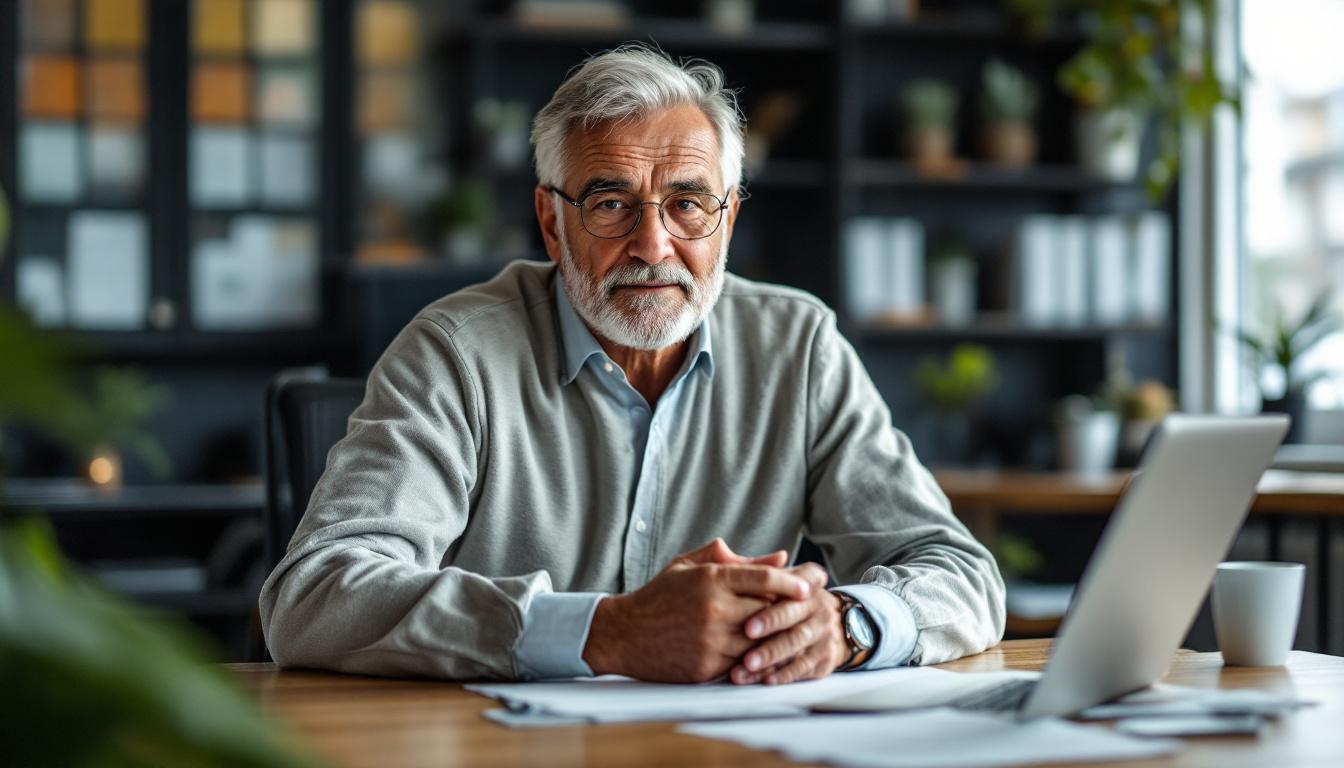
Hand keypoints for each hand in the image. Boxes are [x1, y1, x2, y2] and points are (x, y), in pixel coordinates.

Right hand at [582, 539, 806, 682]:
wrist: (625, 634)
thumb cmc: (660, 596)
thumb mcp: (690, 566)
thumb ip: (734, 559)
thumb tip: (778, 557)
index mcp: (710, 579)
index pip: (764, 579)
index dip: (791, 583)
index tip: (807, 587)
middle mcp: (714, 610)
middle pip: (768, 612)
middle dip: (788, 611)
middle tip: (806, 611)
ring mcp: (711, 641)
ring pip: (760, 642)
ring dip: (774, 639)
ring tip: (789, 635)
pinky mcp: (706, 668)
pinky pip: (743, 664)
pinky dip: (755, 659)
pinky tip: (763, 654)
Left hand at [729, 563, 849, 685]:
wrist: (824, 626)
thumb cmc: (784, 599)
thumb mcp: (771, 578)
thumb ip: (747, 567)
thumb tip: (721, 549)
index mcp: (807, 581)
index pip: (793, 583)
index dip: (773, 595)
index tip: (748, 615)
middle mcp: (819, 605)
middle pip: (794, 617)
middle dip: (770, 626)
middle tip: (746, 634)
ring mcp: (824, 633)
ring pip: (797, 646)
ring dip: (771, 656)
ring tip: (746, 666)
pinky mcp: (824, 659)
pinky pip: (804, 668)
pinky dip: (783, 675)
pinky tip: (763, 680)